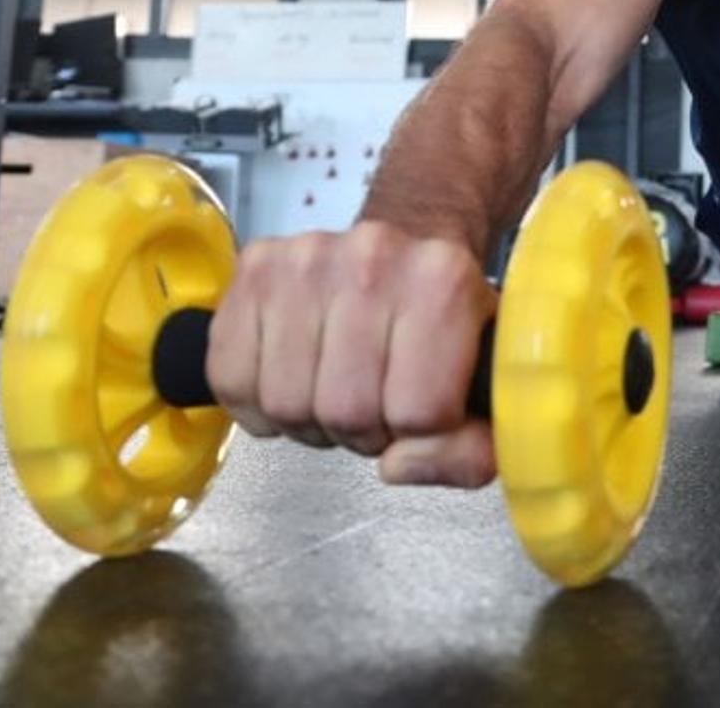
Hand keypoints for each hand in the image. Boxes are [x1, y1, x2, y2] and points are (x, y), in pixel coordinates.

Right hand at [205, 221, 498, 486]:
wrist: (411, 253)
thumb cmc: (446, 324)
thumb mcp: (488, 384)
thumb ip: (472, 450)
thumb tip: (397, 466)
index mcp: (446, 282)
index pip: (420, 412)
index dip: (419, 436)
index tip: (423, 412)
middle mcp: (374, 257)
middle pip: (346, 411)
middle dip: (362, 431)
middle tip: (377, 404)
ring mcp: (307, 258)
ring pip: (286, 402)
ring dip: (310, 421)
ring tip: (338, 389)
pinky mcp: (256, 267)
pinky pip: (231, 376)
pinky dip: (257, 403)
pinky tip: (294, 379)